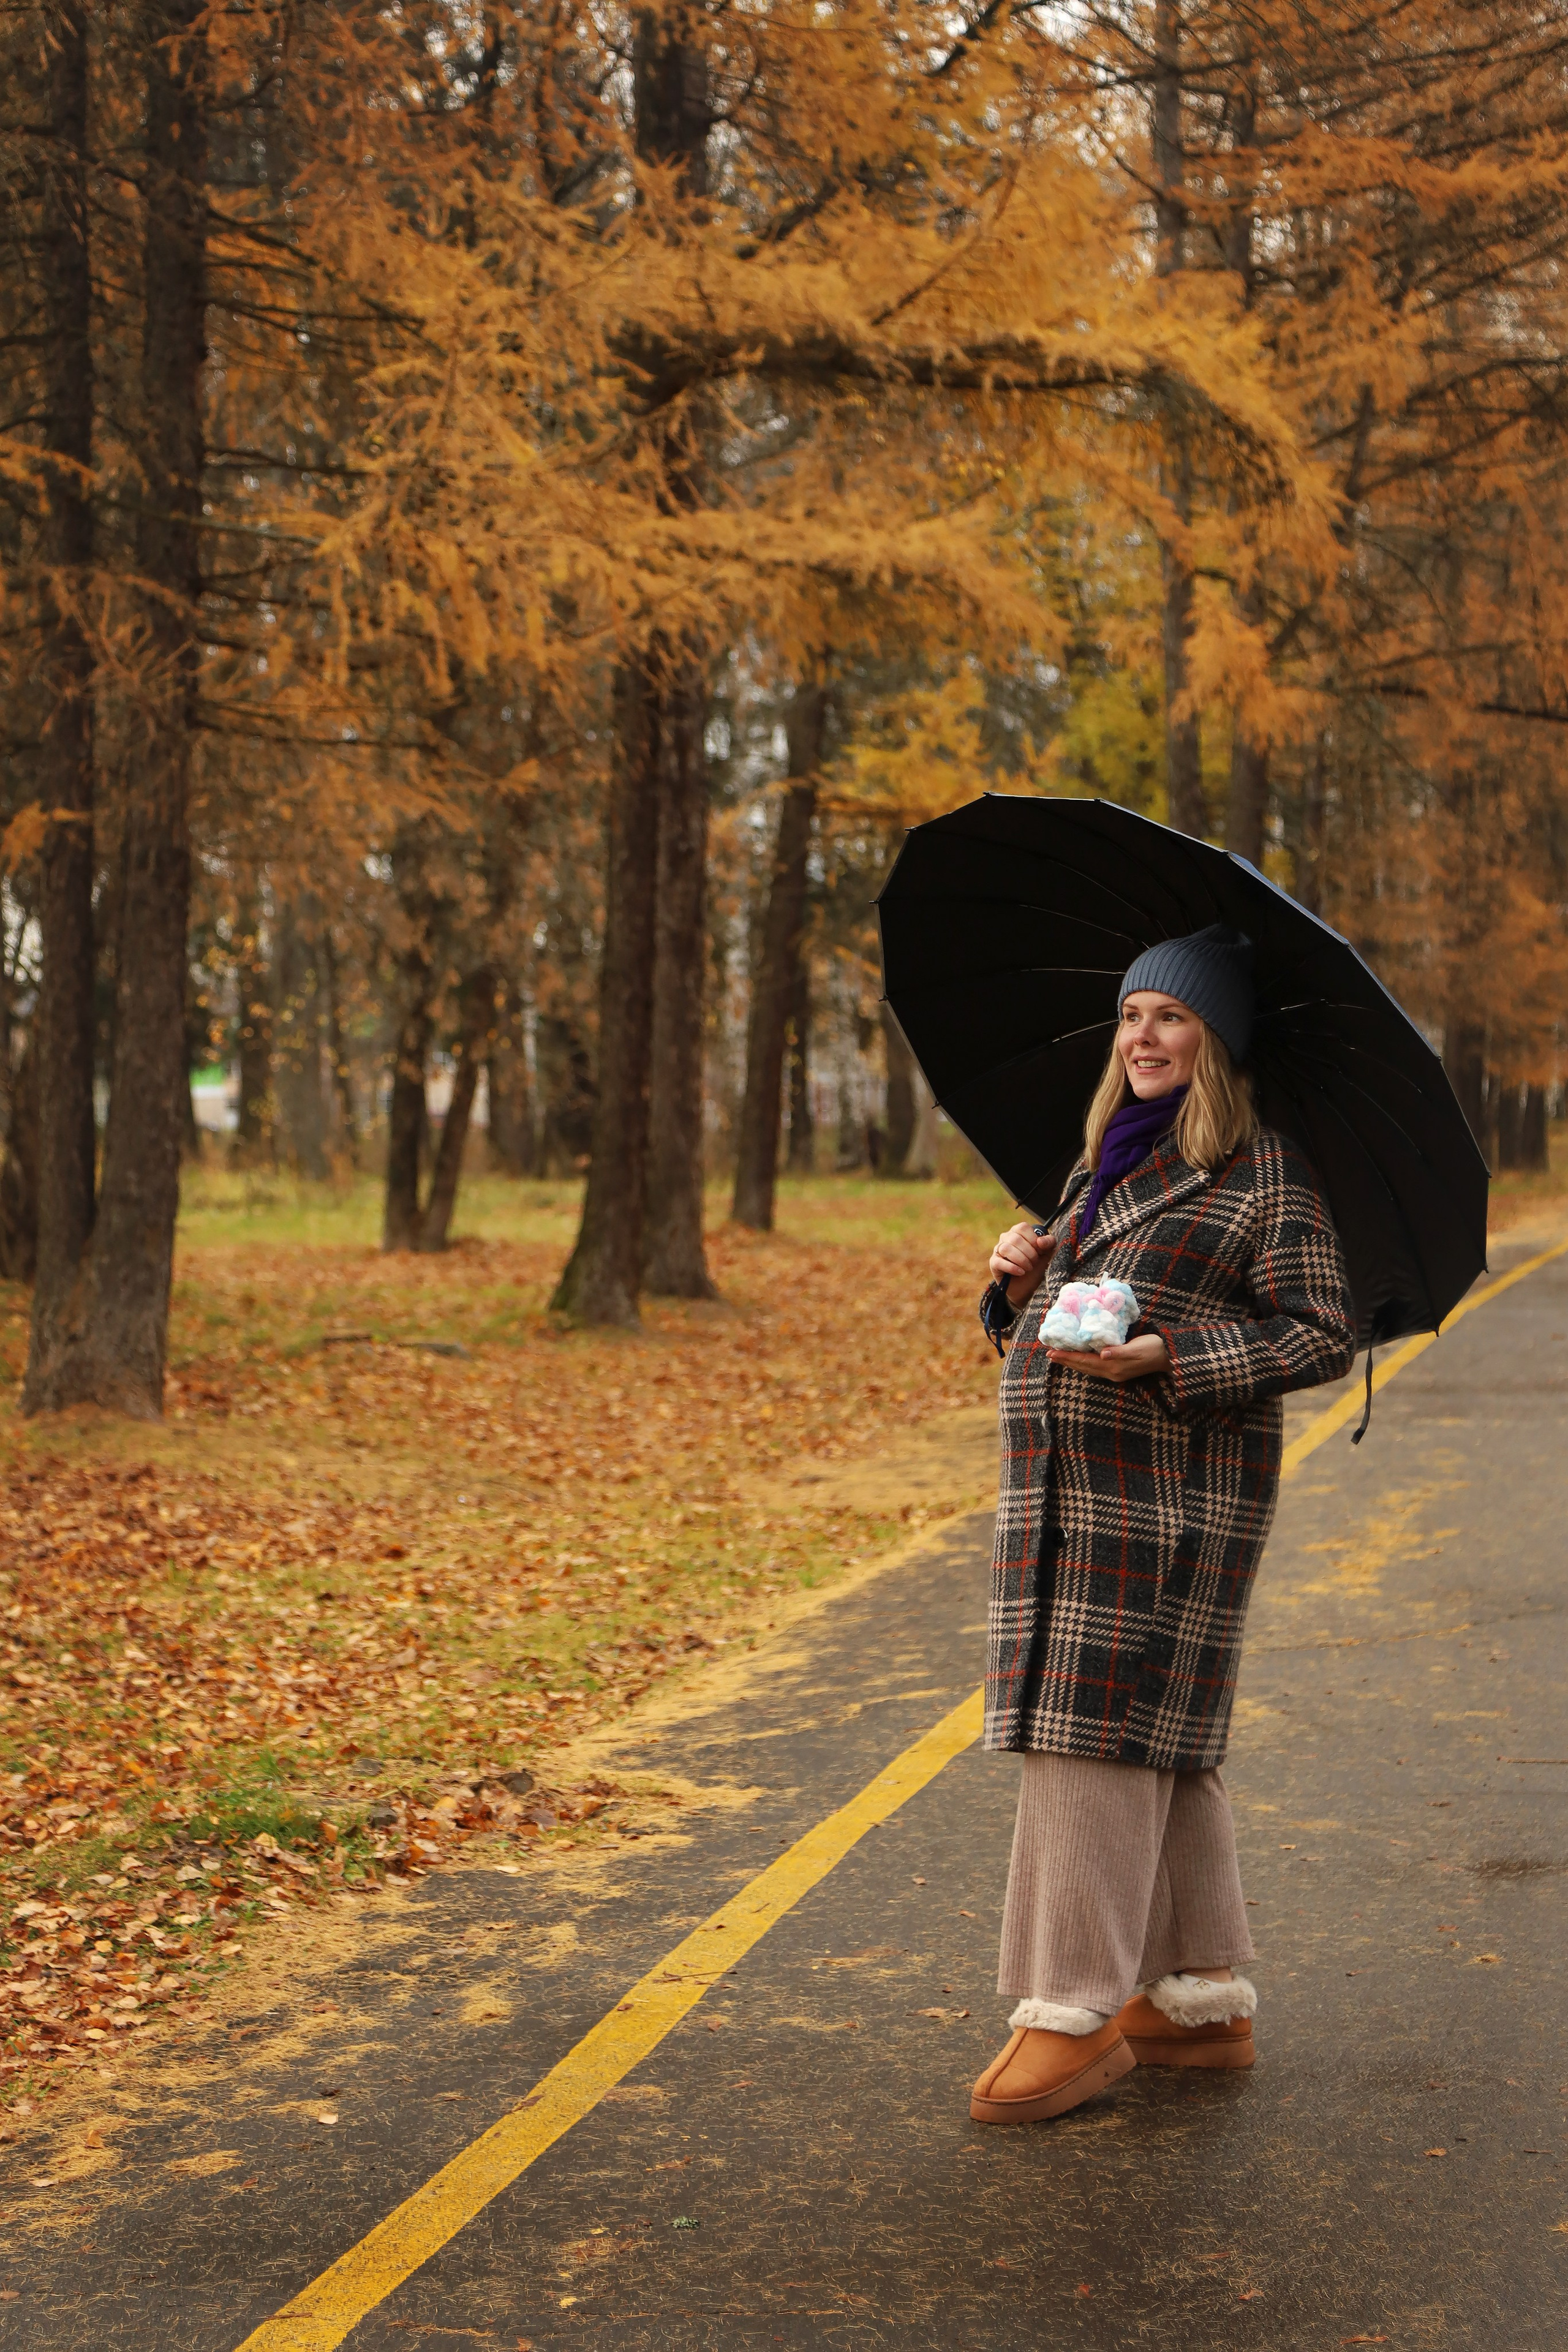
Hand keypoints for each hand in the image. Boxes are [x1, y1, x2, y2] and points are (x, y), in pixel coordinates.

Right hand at [989, 1219, 1053, 1304]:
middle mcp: (1006, 1237)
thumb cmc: (1036, 1267)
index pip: (1023, 1227)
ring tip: (1028, 1268)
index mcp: (1019, 1232)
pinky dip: (1012, 1268)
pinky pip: (999, 1262)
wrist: (1028, 1287)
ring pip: (1006, 1248)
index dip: (1033, 1239)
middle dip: (1029, 1253)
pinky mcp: (994, 1263)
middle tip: (1034, 1262)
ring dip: (1021, 1260)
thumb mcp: (1047, 1254)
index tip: (1040, 1251)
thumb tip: (1040, 1241)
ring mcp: (998, 1249)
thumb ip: (1049, 1243)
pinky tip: (1021, 1272)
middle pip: (1015, 1238)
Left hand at [1047, 1332, 1171, 1383]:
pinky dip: (1084, 1362)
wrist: (1169, 1356)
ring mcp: (1115, 1373)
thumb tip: (1102, 1354)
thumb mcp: (1137, 1348)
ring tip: (1059, 1356)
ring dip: (1073, 1362)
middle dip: (1066, 1360)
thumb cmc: (1154, 1348)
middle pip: (1083, 1367)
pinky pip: (1095, 1368)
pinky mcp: (1119, 1370)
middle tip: (1049, 1353)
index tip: (1052, 1352)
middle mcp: (1111, 1372)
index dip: (1068, 1357)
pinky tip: (1080, 1359)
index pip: (1085, 1361)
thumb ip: (1120, 1351)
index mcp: (1113, 1366)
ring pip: (1088, 1368)